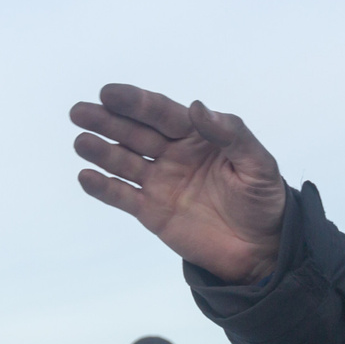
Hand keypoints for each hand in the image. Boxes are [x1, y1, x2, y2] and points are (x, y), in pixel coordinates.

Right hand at [71, 84, 287, 282]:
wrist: (262, 250)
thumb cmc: (264, 200)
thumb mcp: (258, 164)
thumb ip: (231, 134)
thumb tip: (197, 107)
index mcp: (197, 136)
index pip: (161, 113)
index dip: (135, 102)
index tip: (109, 93)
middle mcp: (173, 154)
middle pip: (134, 132)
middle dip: (107, 120)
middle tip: (80, 111)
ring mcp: (160, 183)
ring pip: (123, 161)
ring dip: (101, 150)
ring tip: (81, 141)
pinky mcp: (152, 212)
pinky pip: (123, 196)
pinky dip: (104, 187)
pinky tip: (86, 176)